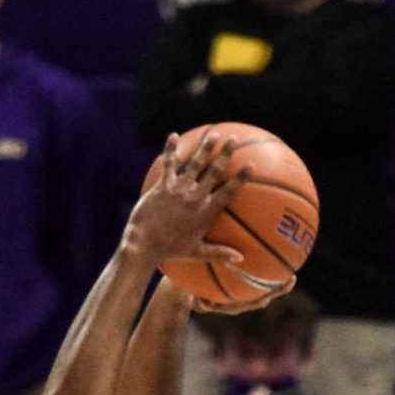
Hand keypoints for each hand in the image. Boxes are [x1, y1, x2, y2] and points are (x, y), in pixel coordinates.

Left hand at [125, 131, 248, 276]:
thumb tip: (241, 260)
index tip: (251, 166)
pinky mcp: (162, 186)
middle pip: (213, 172)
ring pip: (194, 164)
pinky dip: (170, 150)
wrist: (143, 246)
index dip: (239, 179)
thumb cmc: (170, 251)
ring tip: (213, 134)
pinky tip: (173, 136)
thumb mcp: (197, 253)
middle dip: (225, 154)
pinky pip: (168, 164)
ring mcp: (177, 190)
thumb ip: (220, 253)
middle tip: (234, 139)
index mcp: (204, 213)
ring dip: (205, 148)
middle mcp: (193, 199)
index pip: (227, 192)